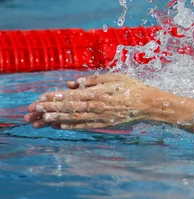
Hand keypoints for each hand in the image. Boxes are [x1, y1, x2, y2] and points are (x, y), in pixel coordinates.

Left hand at [24, 73, 158, 129]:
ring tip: (42, 119)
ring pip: (74, 118)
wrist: (148, 105)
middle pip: (69, 108)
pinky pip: (84, 126)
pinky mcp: (104, 124)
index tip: (42, 98)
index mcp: (99, 93)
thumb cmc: (133, 88)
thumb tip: (75, 83)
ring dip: (57, 118)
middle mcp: (97, 106)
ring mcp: (100, 117)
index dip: (56, 97)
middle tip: (34, 110)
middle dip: (51, 109)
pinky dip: (71, 126)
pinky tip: (60, 126)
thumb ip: (94, 80)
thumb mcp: (115, 77)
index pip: (72, 96)